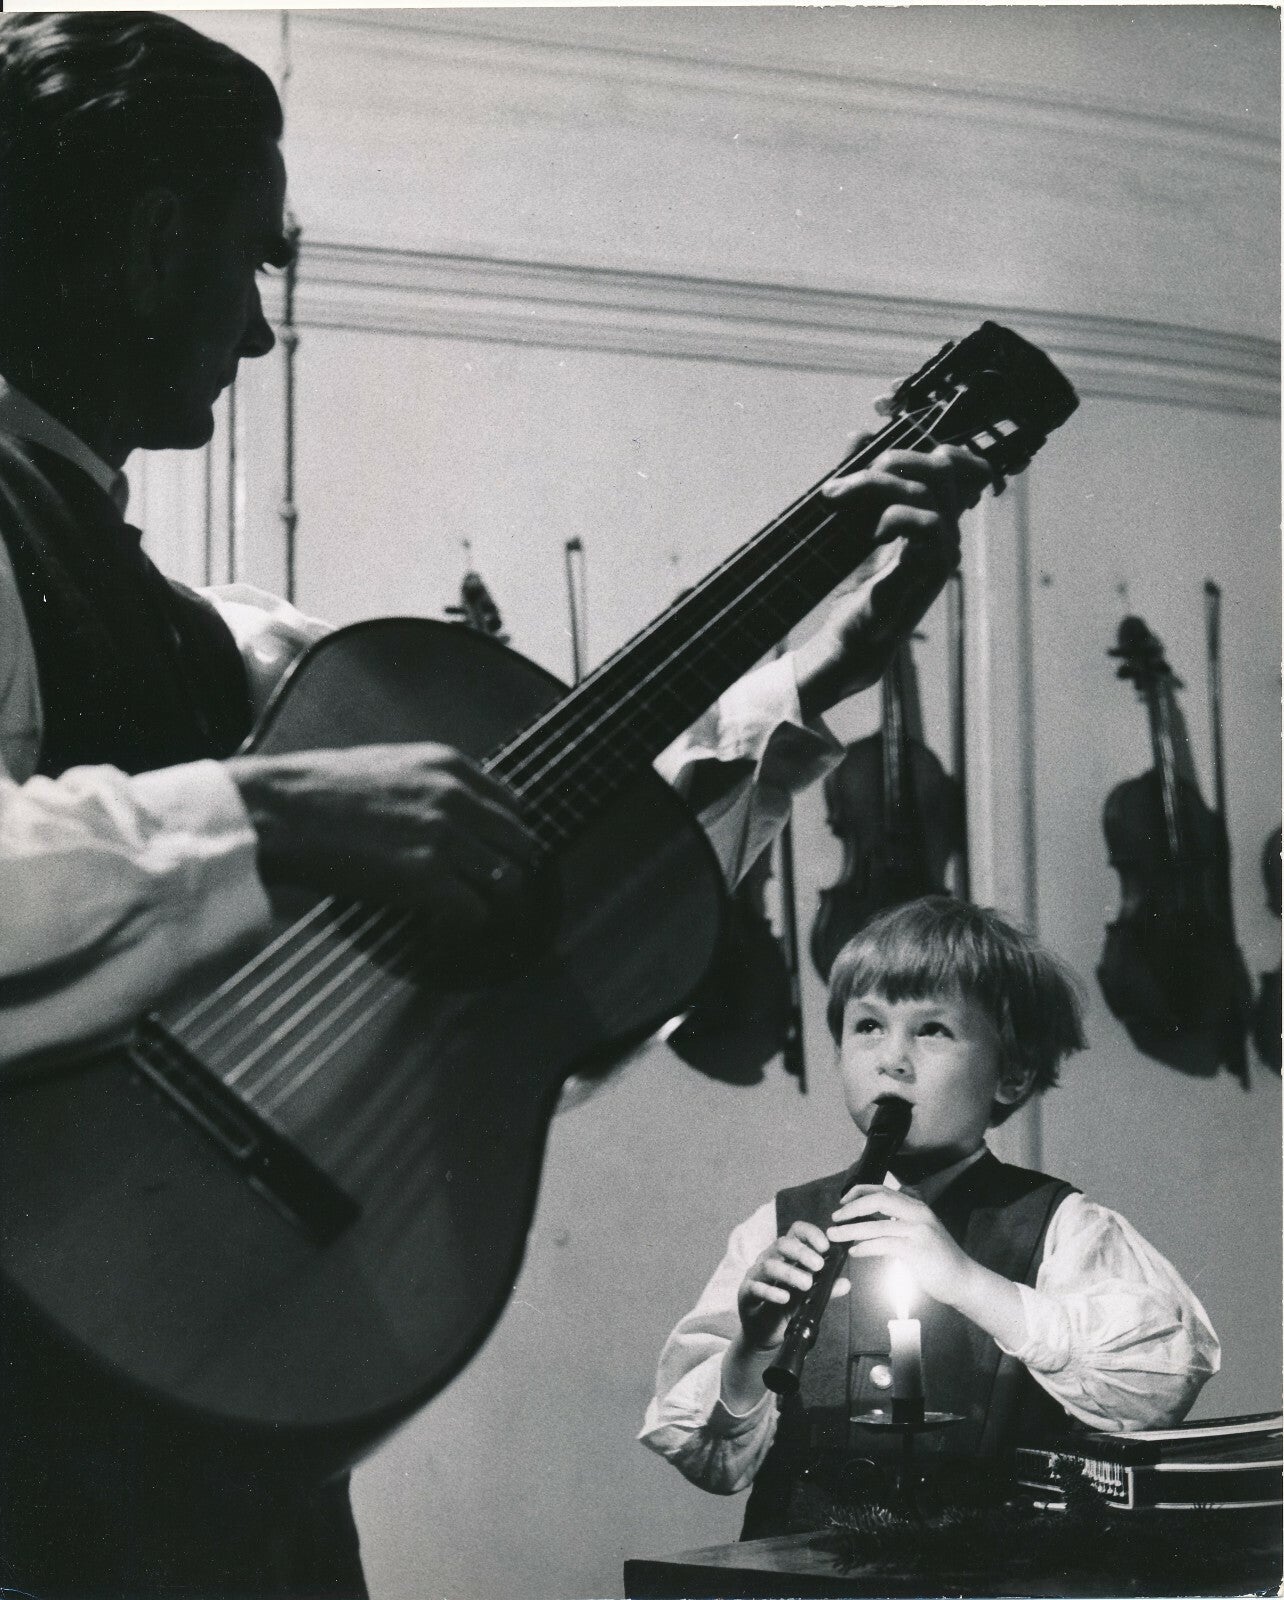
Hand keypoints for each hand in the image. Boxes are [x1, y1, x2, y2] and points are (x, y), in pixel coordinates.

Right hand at [227, 743, 537, 932]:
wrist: (279, 811)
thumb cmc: (317, 790)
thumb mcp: (389, 764)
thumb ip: (431, 785)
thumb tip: (453, 816)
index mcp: (449, 765)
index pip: (511, 805)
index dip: (507, 836)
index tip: (497, 855)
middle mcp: (456, 798)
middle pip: (519, 844)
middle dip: (507, 870)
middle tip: (489, 892)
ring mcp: (445, 837)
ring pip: (505, 880)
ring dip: (487, 901)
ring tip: (461, 913)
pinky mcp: (426, 877)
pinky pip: (473, 911)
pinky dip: (460, 925)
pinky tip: (438, 928)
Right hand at [737, 1221, 831, 1350]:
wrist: (763, 1333)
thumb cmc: (785, 1309)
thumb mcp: (808, 1298)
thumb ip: (825, 1290)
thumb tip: (845, 1283)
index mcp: (786, 1255)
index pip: (796, 1232)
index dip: (811, 1234)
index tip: (826, 1246)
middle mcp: (769, 1259)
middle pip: (782, 1243)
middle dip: (802, 1252)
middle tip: (819, 1265)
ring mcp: (756, 1275)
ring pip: (769, 1264)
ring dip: (789, 1273)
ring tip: (806, 1284)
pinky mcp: (746, 1293)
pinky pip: (756, 1287)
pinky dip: (771, 1291)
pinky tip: (784, 1298)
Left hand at [793, 443, 993, 717]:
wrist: (850, 641)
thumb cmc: (855, 588)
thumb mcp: (852, 526)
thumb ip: (858, 481)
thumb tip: (856, 435)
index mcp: (932, 522)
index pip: (962, 471)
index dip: (947, 448)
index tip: (902, 445)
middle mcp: (943, 536)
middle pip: (946, 469)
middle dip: (900, 457)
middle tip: (861, 469)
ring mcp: (938, 555)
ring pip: (932, 494)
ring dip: (883, 484)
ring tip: (844, 495)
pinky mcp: (924, 573)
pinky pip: (927, 525)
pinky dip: (895, 517)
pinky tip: (871, 532)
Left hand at [827, 1184, 975, 1309]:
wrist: (963, 1280)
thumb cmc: (938, 1259)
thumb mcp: (920, 1233)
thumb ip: (899, 1223)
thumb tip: (870, 1223)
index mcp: (916, 1206)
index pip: (883, 1190)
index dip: (859, 1193)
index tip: (843, 1202)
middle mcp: (918, 1213)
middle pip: (877, 1199)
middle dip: (852, 1207)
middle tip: (835, 1217)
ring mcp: (918, 1230)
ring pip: (876, 1224)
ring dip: (851, 1230)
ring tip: (835, 1235)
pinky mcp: (916, 1250)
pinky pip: (883, 1244)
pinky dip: (865, 1247)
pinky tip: (854, 1252)